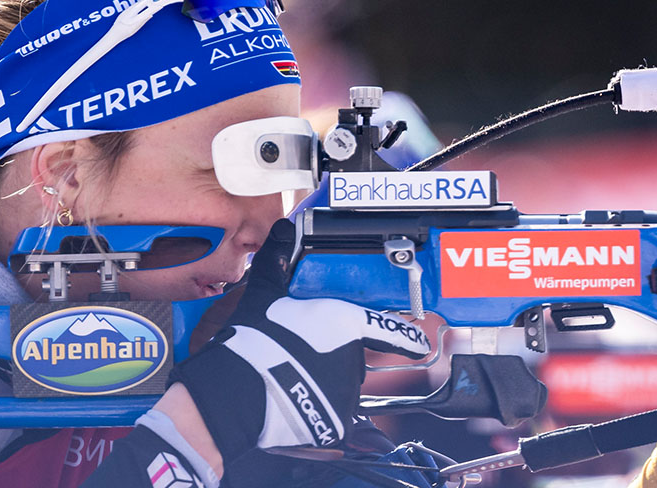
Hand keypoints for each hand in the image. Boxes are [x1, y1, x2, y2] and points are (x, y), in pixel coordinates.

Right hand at [170, 219, 430, 462]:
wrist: (237, 393)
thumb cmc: (252, 339)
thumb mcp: (263, 293)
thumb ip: (277, 262)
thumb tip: (282, 230)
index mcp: (344, 324)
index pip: (386, 329)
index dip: (405, 337)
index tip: (419, 343)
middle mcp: (353, 360)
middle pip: (351, 359)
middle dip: (330, 358)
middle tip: (297, 354)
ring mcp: (346, 395)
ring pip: (340, 390)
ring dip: (320, 385)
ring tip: (286, 380)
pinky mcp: (335, 425)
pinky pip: (329, 418)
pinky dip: (313, 413)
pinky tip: (288, 404)